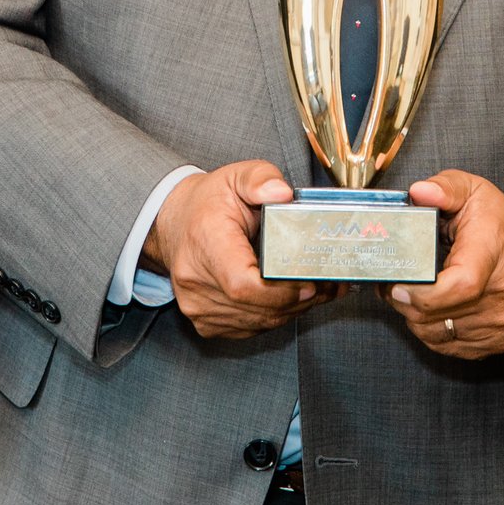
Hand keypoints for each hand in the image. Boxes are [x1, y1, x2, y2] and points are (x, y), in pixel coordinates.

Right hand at [146, 160, 332, 338]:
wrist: (175, 224)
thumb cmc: (208, 203)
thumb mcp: (236, 176)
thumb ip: (261, 179)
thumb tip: (282, 193)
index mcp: (205, 242)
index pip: (241, 284)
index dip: (280, 292)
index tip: (310, 282)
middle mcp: (195, 280)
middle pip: (255, 307)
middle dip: (298, 300)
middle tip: (328, 284)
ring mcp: (198, 306)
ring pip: (258, 322)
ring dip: (294, 310)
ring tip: (321, 290)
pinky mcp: (206, 323)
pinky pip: (251, 328)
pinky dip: (276, 316)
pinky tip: (295, 300)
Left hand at [384, 172, 503, 358]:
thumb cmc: (502, 222)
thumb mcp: (473, 191)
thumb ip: (444, 188)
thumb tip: (419, 193)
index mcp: (492, 253)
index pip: (460, 286)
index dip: (421, 293)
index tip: (397, 285)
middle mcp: (503, 293)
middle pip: (439, 315)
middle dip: (405, 302)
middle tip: (393, 283)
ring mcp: (502, 322)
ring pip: (437, 334)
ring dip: (415, 317)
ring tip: (411, 293)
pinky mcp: (499, 341)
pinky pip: (449, 345)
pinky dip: (432, 330)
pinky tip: (432, 309)